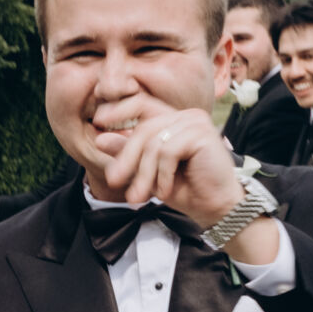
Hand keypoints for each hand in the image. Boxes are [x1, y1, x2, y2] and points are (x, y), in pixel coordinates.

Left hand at [92, 105, 241, 228]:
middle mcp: (185, 116)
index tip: (97, 122)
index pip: (141, 104)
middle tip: (114, 182)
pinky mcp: (202, 133)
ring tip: (140, 197)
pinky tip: (165, 191)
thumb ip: (128, 153)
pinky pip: (167, 152)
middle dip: (127, 159)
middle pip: (143, 129)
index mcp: (172, 120)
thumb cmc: (185, 189)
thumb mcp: (148, 171)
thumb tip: (100, 138)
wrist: (215, 207)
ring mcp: (195, 122)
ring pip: (153, 143)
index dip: (119, 110)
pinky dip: (162, 175)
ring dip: (143, 174)